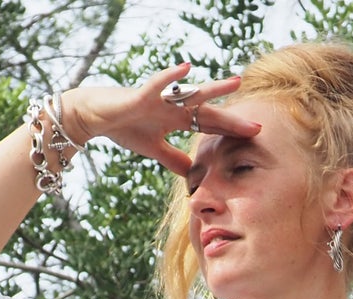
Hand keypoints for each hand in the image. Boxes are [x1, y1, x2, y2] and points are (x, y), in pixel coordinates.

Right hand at [61, 61, 263, 174]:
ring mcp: (160, 99)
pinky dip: (171, 77)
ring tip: (235, 82)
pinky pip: (159, 84)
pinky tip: (187, 68)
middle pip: (208, 114)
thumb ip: (174, 160)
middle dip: (231, 120)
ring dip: (213, 90)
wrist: (96, 118)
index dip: (229, 132)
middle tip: (256, 126)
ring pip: (191, 94)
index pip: (209, 127)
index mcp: (177, 120)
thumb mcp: (154, 151)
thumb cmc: (124, 128)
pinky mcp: (141, 94)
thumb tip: (194, 175)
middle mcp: (173, 107)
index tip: (253, 138)